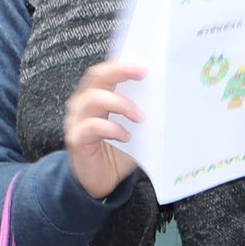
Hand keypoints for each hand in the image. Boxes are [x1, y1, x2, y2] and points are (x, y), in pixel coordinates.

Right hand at [63, 60, 145, 199]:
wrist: (100, 180)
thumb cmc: (117, 151)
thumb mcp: (134, 128)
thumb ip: (142, 112)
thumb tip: (168, 99)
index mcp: (97, 96)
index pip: (105, 72)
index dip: (122, 65)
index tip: (144, 66)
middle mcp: (83, 104)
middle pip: (96, 78)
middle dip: (119, 72)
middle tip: (142, 74)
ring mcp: (77, 120)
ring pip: (92, 99)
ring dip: (120, 104)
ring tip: (140, 117)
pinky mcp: (76, 139)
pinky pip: (91, 127)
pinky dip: (111, 129)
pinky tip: (125, 136)